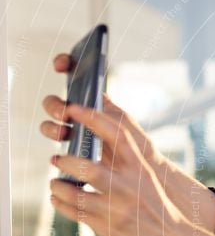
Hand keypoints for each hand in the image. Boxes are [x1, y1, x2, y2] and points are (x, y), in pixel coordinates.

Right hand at [41, 53, 167, 170]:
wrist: (140, 171)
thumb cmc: (136, 145)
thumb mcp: (123, 124)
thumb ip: (101, 114)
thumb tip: (75, 107)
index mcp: (96, 102)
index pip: (76, 75)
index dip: (65, 64)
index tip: (61, 65)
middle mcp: (82, 115)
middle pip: (56, 102)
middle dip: (54, 105)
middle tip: (64, 115)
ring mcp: (74, 132)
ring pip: (51, 123)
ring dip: (51, 126)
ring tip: (64, 133)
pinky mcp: (70, 149)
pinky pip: (55, 142)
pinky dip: (55, 142)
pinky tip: (60, 151)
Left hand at [46, 95, 191, 235]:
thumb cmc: (159, 209)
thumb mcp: (148, 181)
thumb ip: (127, 164)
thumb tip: (101, 145)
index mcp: (140, 169)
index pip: (117, 135)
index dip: (93, 118)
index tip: (73, 108)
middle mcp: (128, 186)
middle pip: (88, 167)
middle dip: (66, 161)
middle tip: (56, 158)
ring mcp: (117, 208)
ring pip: (75, 193)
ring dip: (58, 186)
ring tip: (55, 184)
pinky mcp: (109, 227)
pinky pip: (76, 213)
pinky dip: (61, 205)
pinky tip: (59, 200)